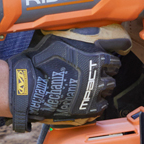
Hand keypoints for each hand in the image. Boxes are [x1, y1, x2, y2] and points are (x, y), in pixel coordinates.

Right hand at [6, 26, 129, 131]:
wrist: (30, 88)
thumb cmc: (42, 63)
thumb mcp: (59, 41)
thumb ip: (78, 39)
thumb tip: (88, 32)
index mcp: (95, 60)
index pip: (114, 62)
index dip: (108, 63)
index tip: (104, 64)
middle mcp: (98, 79)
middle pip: (111, 79)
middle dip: (104, 77)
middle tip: (94, 76)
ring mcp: (93, 96)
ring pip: (106, 94)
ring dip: (100, 91)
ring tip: (89, 89)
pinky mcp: (86, 111)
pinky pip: (99, 109)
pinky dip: (95, 104)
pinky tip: (86, 101)